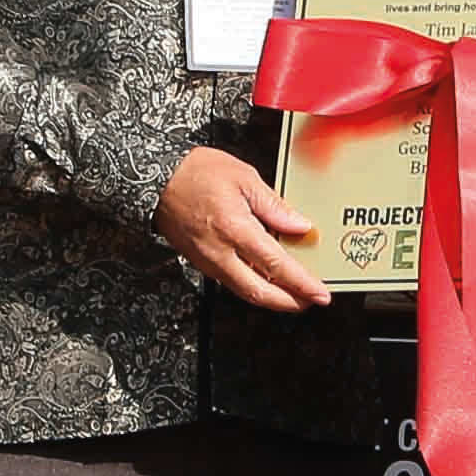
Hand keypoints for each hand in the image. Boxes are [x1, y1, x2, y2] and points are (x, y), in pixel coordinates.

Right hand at [160, 145, 331, 309]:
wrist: (156, 179)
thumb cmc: (195, 172)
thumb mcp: (244, 177)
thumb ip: (274, 205)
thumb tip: (299, 225)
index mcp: (236, 229)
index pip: (277, 265)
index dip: (301, 283)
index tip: (320, 293)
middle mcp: (221, 252)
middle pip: (260, 292)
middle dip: (289, 302)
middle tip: (310, 301)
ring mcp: (208, 260)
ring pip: (244, 291)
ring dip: (271, 298)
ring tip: (293, 294)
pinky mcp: (201, 261)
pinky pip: (231, 281)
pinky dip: (253, 286)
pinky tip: (265, 279)